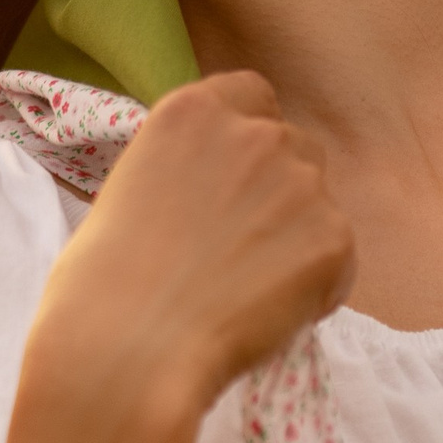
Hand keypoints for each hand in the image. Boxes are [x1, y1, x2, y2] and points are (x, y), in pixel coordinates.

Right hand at [21, 72, 356, 433]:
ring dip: (297, 239)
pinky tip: (266, 316)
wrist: (129, 346)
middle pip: (294, 147)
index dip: (248, 139)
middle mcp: (256, 134)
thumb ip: (188, 168)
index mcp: (194, 111)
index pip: (253, 96)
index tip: (234, 180)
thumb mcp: (132, 187)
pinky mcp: (333, 238)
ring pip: (319, 205)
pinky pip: (338, 260)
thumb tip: (219, 194)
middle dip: (278, 191)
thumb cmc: (104, 283)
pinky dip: (316, 288)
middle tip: (240, 248)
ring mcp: (301, 184)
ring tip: (247, 291)